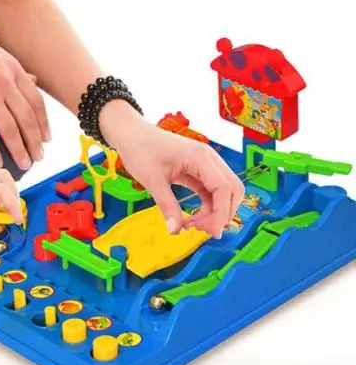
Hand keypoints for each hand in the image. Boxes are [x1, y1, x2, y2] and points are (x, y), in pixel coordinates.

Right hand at [0, 16, 49, 170]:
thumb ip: (16, 70)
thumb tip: (35, 79)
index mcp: (14, 69)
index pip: (37, 102)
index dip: (44, 123)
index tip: (46, 138)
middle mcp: (6, 82)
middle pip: (27, 119)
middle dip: (35, 142)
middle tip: (38, 157)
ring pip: (10, 129)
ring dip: (19, 150)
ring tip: (24, 164)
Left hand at [101, 102, 244, 237]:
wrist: (130, 132)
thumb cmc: (139, 148)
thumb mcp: (152, 179)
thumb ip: (167, 206)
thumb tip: (175, 230)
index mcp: (200, 157)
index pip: (225, 189)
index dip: (221, 214)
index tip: (208, 232)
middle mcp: (208, 158)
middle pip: (233, 190)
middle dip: (222, 214)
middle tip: (200, 229)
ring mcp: (205, 163)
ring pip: (225, 192)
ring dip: (215, 212)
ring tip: (193, 225)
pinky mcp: (198, 169)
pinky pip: (212, 191)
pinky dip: (207, 206)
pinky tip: (193, 218)